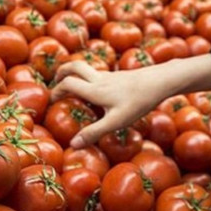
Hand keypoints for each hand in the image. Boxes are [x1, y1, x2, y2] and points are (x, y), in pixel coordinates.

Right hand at [50, 54, 210, 147]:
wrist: (159, 82)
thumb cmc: (138, 102)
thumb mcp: (116, 122)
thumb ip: (94, 133)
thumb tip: (73, 145)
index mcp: (94, 89)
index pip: (67, 84)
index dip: (56, 91)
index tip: (51, 101)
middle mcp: (99, 79)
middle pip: (74, 65)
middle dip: (62, 71)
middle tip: (56, 82)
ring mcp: (110, 76)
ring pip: (87, 69)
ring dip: (77, 74)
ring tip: (74, 88)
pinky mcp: (120, 76)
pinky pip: (99, 74)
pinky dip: (91, 79)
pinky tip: (99, 93)